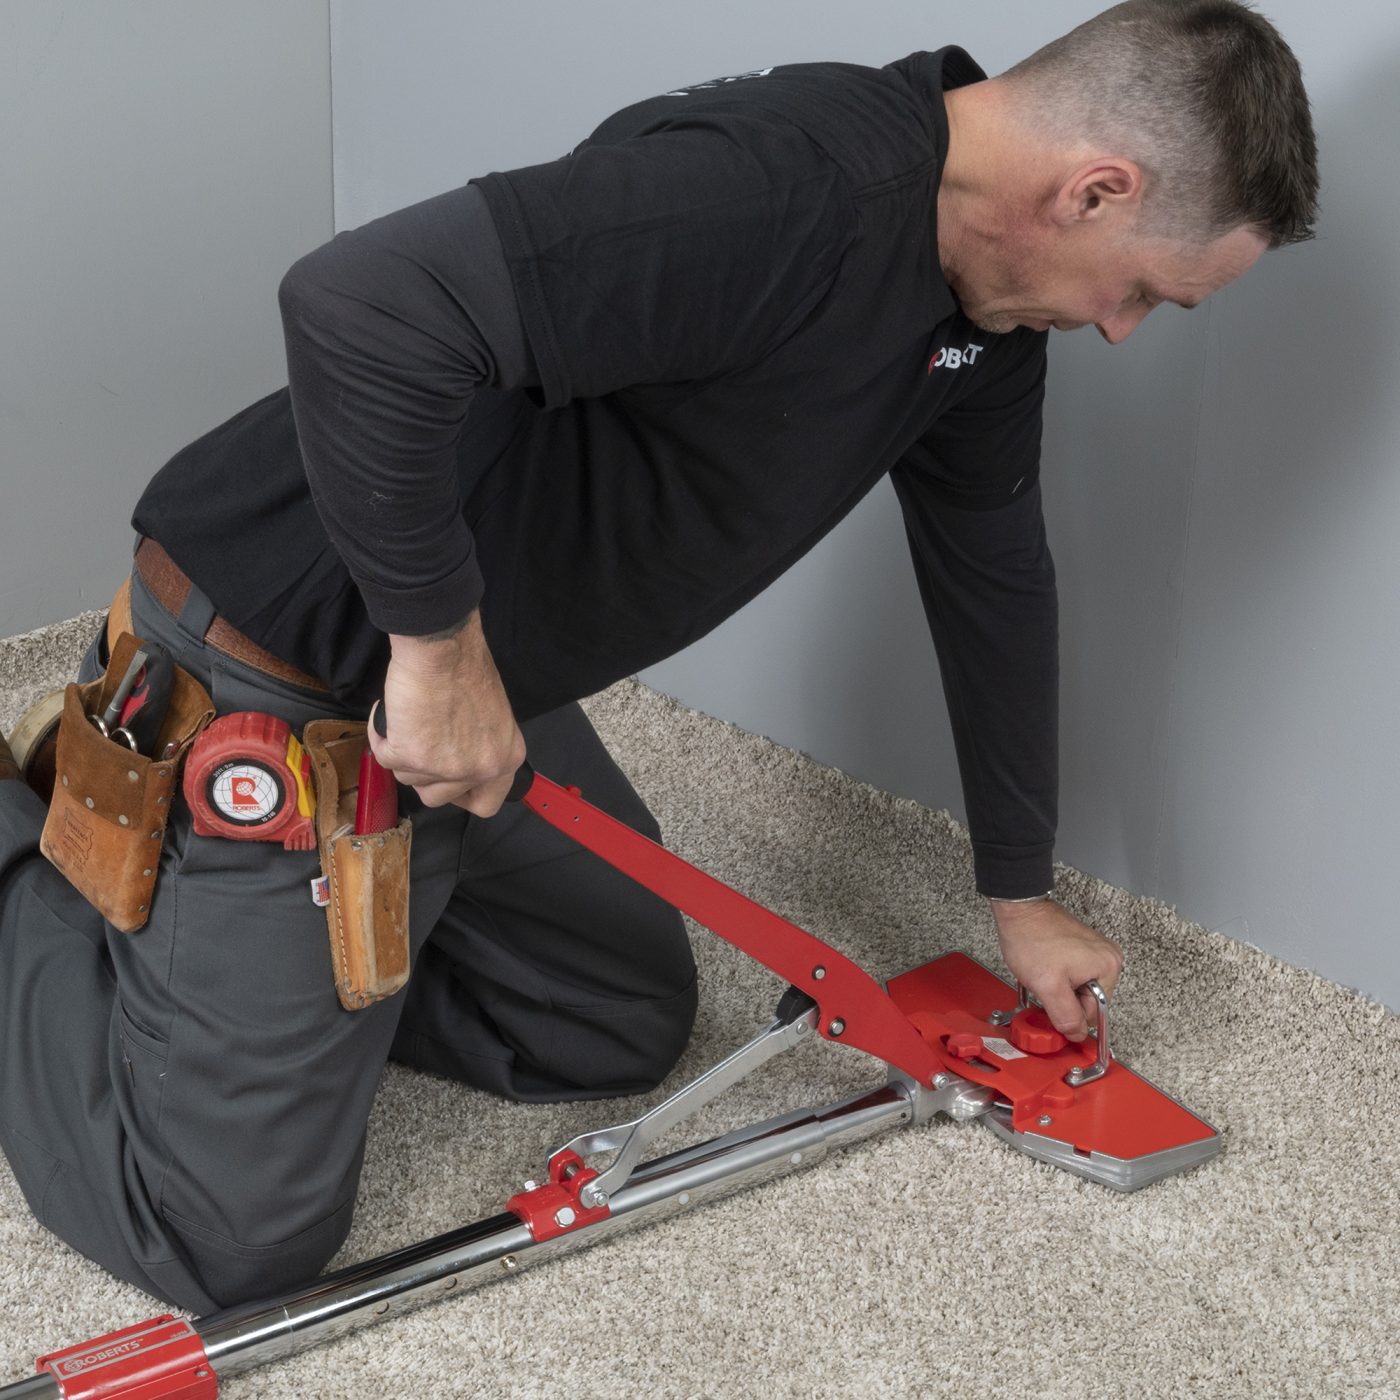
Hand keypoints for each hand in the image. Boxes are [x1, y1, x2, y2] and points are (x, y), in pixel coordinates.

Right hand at [368, 610, 525, 816]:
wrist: (442, 648)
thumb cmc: (465, 669)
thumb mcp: (491, 717)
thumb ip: (479, 747)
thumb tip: (458, 762)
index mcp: (505, 758)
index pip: (487, 804)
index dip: (462, 796)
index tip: (449, 780)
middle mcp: (479, 769)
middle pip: (438, 798)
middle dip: (424, 774)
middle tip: (421, 744)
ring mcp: (445, 768)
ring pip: (409, 779)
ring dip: (403, 753)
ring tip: (409, 719)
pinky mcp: (411, 757)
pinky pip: (384, 760)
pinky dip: (382, 738)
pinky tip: (391, 714)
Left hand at [989, 897, 1123, 1040]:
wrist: (1018, 909)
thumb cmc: (1031, 938)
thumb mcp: (1048, 987)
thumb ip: (1066, 1016)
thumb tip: (1077, 1034)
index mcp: (1108, 968)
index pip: (1094, 1014)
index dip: (1069, 1015)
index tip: (1051, 1006)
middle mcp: (1108, 958)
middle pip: (1088, 1002)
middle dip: (1064, 1000)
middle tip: (1045, 985)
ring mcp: (1095, 952)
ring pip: (1078, 990)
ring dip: (1059, 989)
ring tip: (1044, 973)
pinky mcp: (1082, 948)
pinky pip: (1073, 976)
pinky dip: (1058, 978)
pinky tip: (1045, 968)